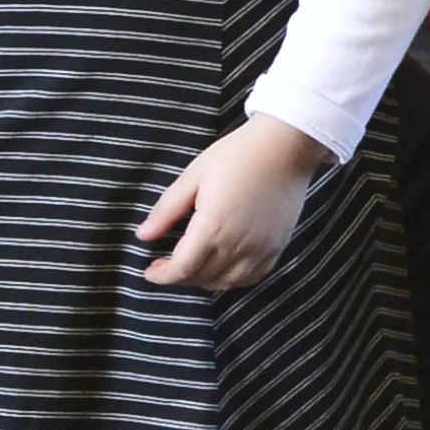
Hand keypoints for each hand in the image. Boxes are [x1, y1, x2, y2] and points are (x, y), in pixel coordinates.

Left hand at [138, 114, 335, 291]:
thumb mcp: (194, 176)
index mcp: (213, 226)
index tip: (150, 272)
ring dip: (205, 280)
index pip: (182, 268)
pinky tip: (223, 268)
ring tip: (193, 267)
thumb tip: (144, 235)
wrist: (286, 146)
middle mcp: (238, 244)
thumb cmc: (238, 155)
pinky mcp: (277, 246)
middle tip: (166, 265)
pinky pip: (253, 277)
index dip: (162, 276)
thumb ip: (167, 209)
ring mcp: (260, 248)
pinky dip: (233, 280)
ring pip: (227, 282)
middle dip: (179, 277)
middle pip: (202, 278)